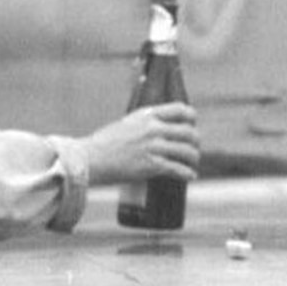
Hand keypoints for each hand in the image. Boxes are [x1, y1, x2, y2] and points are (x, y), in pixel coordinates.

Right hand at [81, 101, 199, 184]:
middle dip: (195, 142)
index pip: (180, 110)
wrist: (90, 160)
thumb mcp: (127, 124)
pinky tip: (190, 176)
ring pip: (187, 151)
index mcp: (147, 115)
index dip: (191, 117)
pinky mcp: (152, 165)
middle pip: (189, 132)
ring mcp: (154, 147)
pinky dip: (187, 173)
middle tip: (194, 148)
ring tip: (192, 163)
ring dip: (193, 158)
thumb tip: (159, 127)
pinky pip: (178, 169)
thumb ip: (144, 123)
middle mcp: (153, 129)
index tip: (193, 124)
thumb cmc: (105, 143)